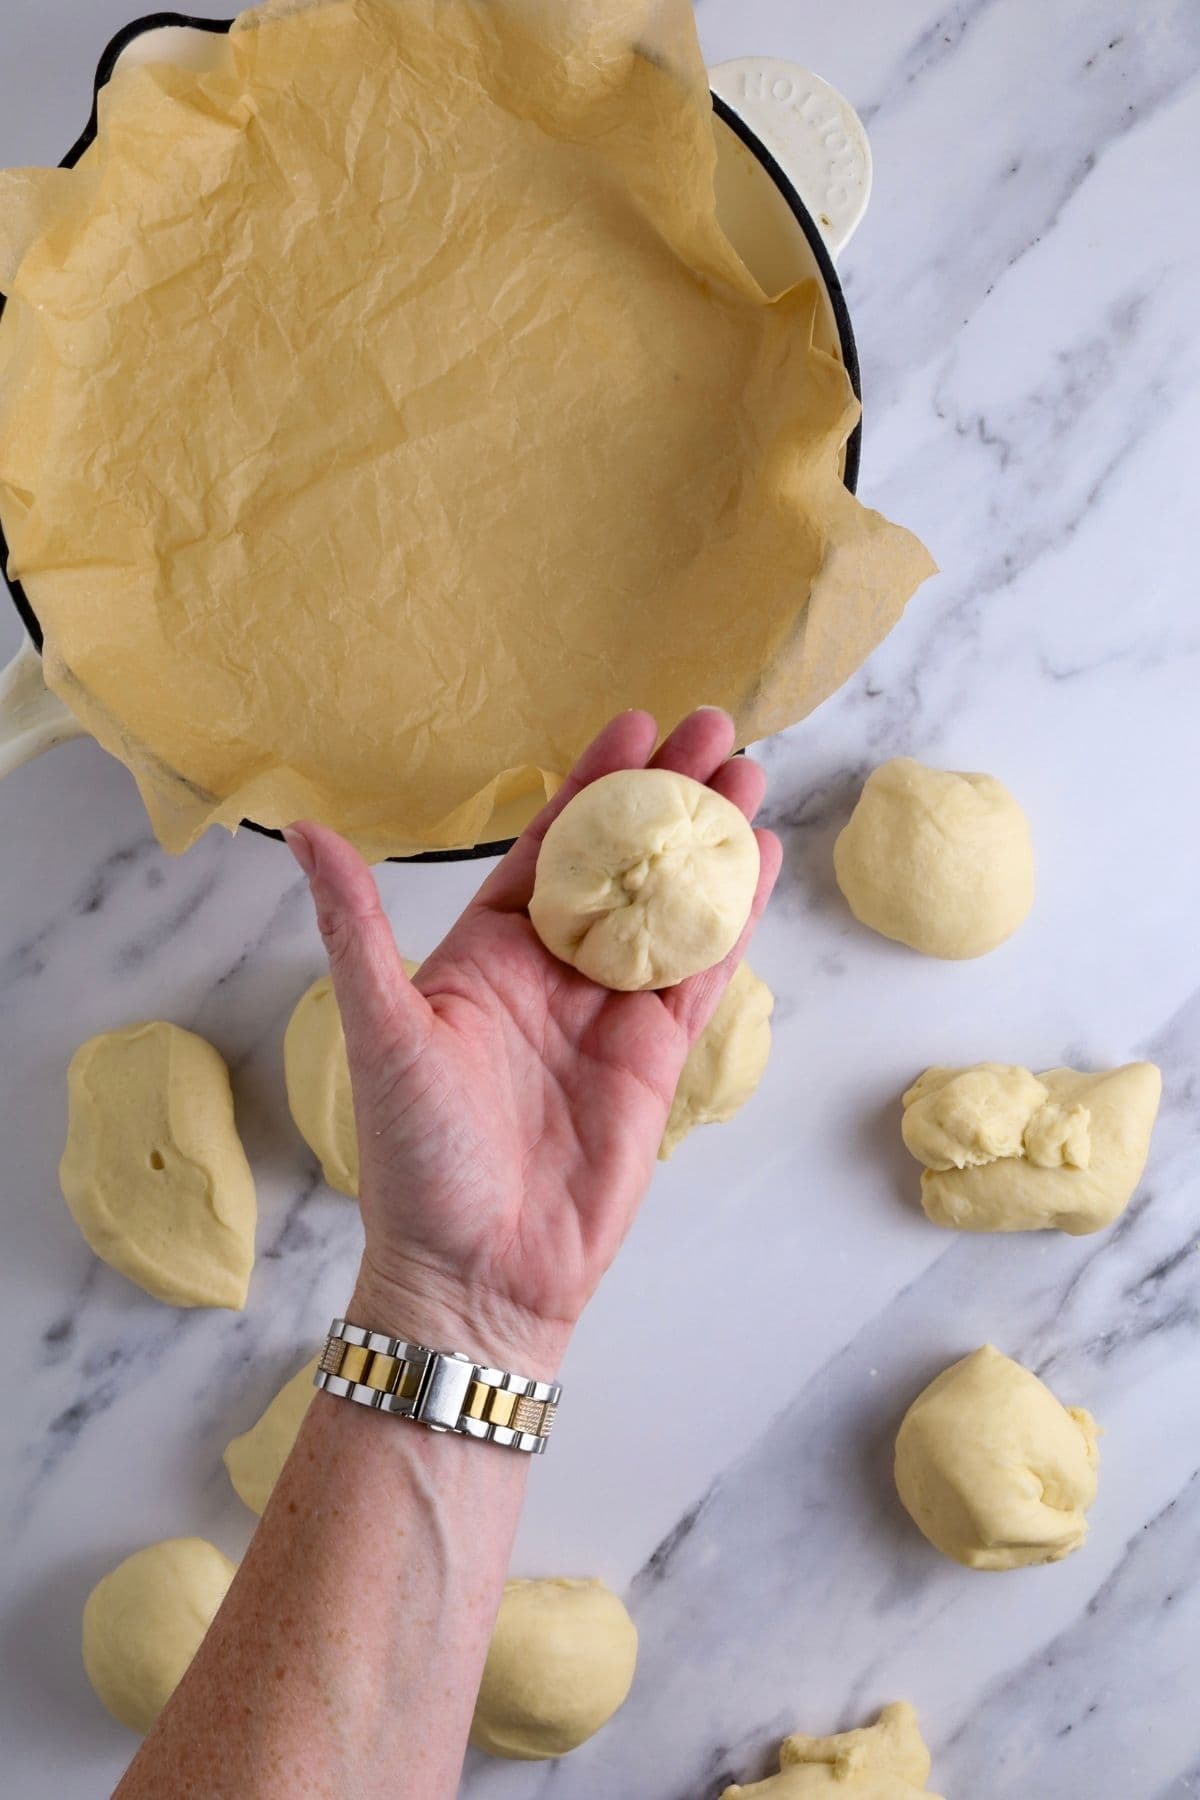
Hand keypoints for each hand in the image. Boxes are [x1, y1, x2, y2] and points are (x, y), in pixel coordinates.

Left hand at [285, 708, 779, 1375]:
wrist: (476, 1274)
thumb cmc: (417, 1156)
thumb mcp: (382, 1029)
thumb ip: (357, 926)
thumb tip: (303, 830)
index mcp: (485, 955)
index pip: (546, 848)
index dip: (589, 785)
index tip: (632, 724)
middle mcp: (551, 974)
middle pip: (620, 864)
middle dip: (666, 795)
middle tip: (715, 726)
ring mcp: (608, 1015)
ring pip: (669, 908)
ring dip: (709, 843)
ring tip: (751, 775)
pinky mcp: (656, 1061)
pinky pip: (700, 973)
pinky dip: (731, 918)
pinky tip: (760, 862)